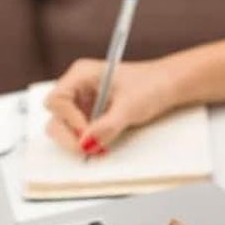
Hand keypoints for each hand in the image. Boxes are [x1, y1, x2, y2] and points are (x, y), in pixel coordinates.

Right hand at [44, 59, 181, 155]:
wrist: (169, 86)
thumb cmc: (152, 84)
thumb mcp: (129, 106)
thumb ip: (106, 126)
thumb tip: (86, 144)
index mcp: (81, 74)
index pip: (57, 100)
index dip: (69, 119)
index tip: (87, 133)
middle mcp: (77, 88)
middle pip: (55, 116)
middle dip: (68, 135)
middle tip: (86, 149)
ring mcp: (83, 103)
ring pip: (63, 127)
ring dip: (76, 141)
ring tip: (97, 149)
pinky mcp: (91, 116)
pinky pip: (79, 133)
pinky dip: (87, 143)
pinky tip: (101, 147)